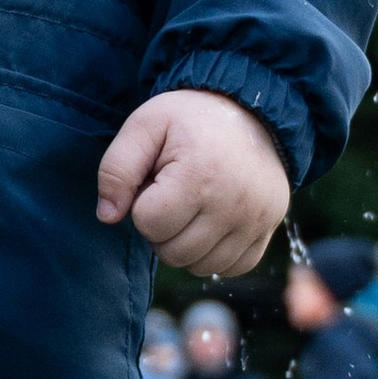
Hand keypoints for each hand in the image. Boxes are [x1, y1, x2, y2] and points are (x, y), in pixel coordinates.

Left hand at [96, 89, 288, 279]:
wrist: (250, 110)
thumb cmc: (190, 119)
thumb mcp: (145, 125)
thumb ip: (116, 169)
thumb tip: (107, 216)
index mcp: (199, 175)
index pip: (149, 222)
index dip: (142, 203)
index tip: (157, 179)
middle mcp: (233, 203)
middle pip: (173, 252)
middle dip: (162, 227)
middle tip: (173, 193)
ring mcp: (256, 220)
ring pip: (201, 266)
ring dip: (186, 243)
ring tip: (192, 206)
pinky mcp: (270, 229)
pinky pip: (233, 267)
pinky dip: (216, 253)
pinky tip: (212, 223)